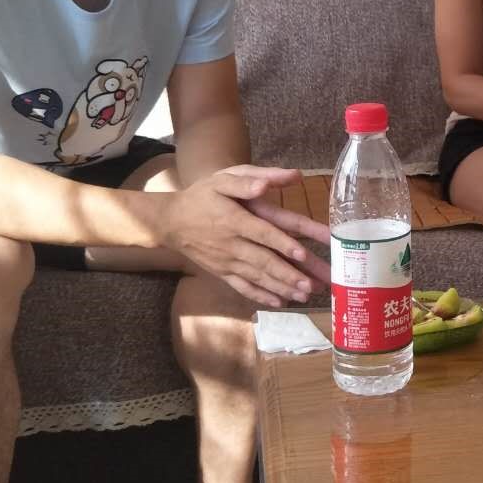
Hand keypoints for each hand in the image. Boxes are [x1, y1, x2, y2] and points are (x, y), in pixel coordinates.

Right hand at [163, 166, 330, 307]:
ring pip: (257, 277)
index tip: (303, 253)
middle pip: (264, 261)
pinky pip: (243, 287)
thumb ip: (248, 179)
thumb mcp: (221, 179)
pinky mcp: (222, 272)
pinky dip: (261, 296)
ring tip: (305, 296)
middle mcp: (232, 245)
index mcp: (235, 220)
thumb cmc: (201, 197)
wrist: (170, 221)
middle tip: (312, 285)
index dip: (283, 243)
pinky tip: (280, 303)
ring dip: (282, 288)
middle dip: (289, 275)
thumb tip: (270, 182)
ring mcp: (227, 262)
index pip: (263, 233)